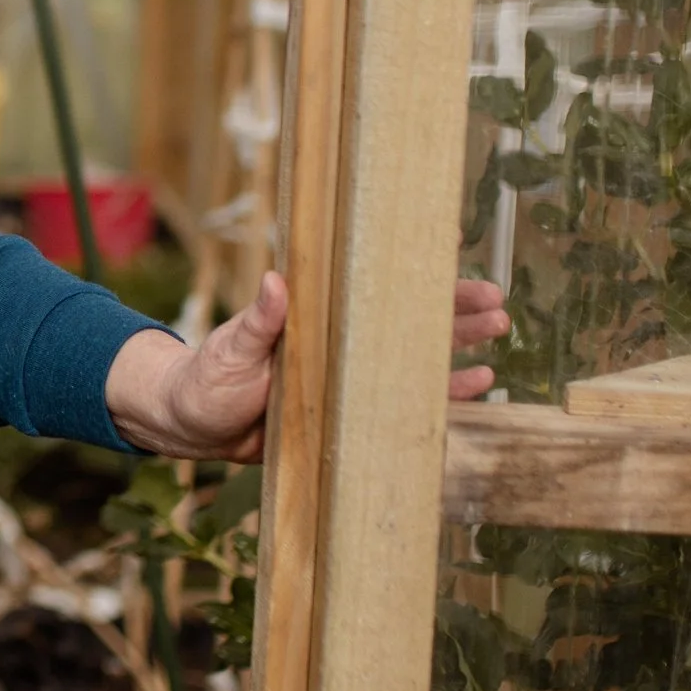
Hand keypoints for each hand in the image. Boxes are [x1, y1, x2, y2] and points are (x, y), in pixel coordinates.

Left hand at [104, 270, 513, 462]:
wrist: (191, 428)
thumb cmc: (206, 380)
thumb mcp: (230, 347)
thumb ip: (258, 320)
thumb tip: (275, 280)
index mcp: (317, 320)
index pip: (374, 291)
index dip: (417, 280)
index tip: (457, 263)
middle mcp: (340, 345)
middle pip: (407, 322)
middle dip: (454, 312)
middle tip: (498, 305)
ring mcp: (348, 381)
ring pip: (414, 361)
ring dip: (456, 348)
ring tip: (497, 335)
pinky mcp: (349, 417)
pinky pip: (403, 405)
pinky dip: (440, 395)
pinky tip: (477, 385)